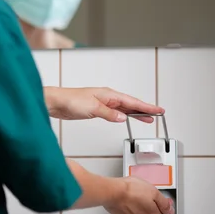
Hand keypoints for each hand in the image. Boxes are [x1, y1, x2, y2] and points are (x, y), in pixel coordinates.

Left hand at [44, 87, 162, 122]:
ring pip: (123, 109)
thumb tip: (123, 118)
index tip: (158, 110)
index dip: (146, 107)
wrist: (56, 103)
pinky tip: (126, 119)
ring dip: (135, 114)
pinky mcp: (96, 110)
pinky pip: (115, 113)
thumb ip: (109, 113)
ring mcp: (102, 103)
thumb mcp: (92, 108)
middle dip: (144, 110)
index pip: (132, 102)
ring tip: (147, 118)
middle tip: (158, 114)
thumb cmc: (70, 100)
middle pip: (130, 104)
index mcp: (109, 94)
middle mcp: (107, 98)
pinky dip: (123, 116)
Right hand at [104, 177, 174, 213]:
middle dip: (151, 205)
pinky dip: (131, 208)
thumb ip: (164, 202)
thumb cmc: (131, 190)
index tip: (160, 198)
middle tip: (146, 194)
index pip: (163, 212)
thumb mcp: (153, 191)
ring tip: (135, 195)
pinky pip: (130, 213)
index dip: (163, 204)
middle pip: (151, 213)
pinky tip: (128, 200)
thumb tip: (170, 209)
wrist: (112, 192)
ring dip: (140, 206)